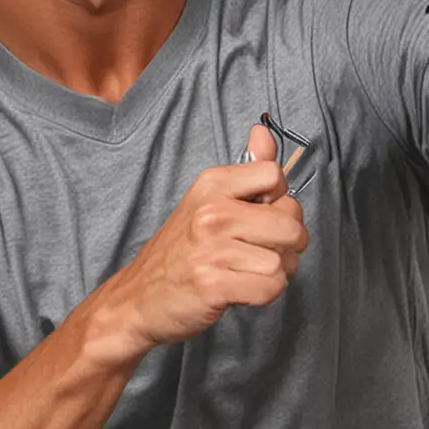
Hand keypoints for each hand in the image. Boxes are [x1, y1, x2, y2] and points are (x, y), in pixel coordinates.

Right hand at [95, 124, 306, 358]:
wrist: (139, 297)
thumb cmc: (179, 251)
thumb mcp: (206, 200)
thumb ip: (245, 170)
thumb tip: (262, 132)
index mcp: (212, 184)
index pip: (275, 176)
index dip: (279, 199)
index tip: (262, 215)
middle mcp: (212, 213)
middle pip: (290, 222)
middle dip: (289, 244)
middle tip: (267, 251)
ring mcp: (212, 249)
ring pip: (283, 261)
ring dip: (277, 273)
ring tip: (252, 272)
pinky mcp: (213, 285)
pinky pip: (270, 288)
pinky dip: (265, 294)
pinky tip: (245, 289)